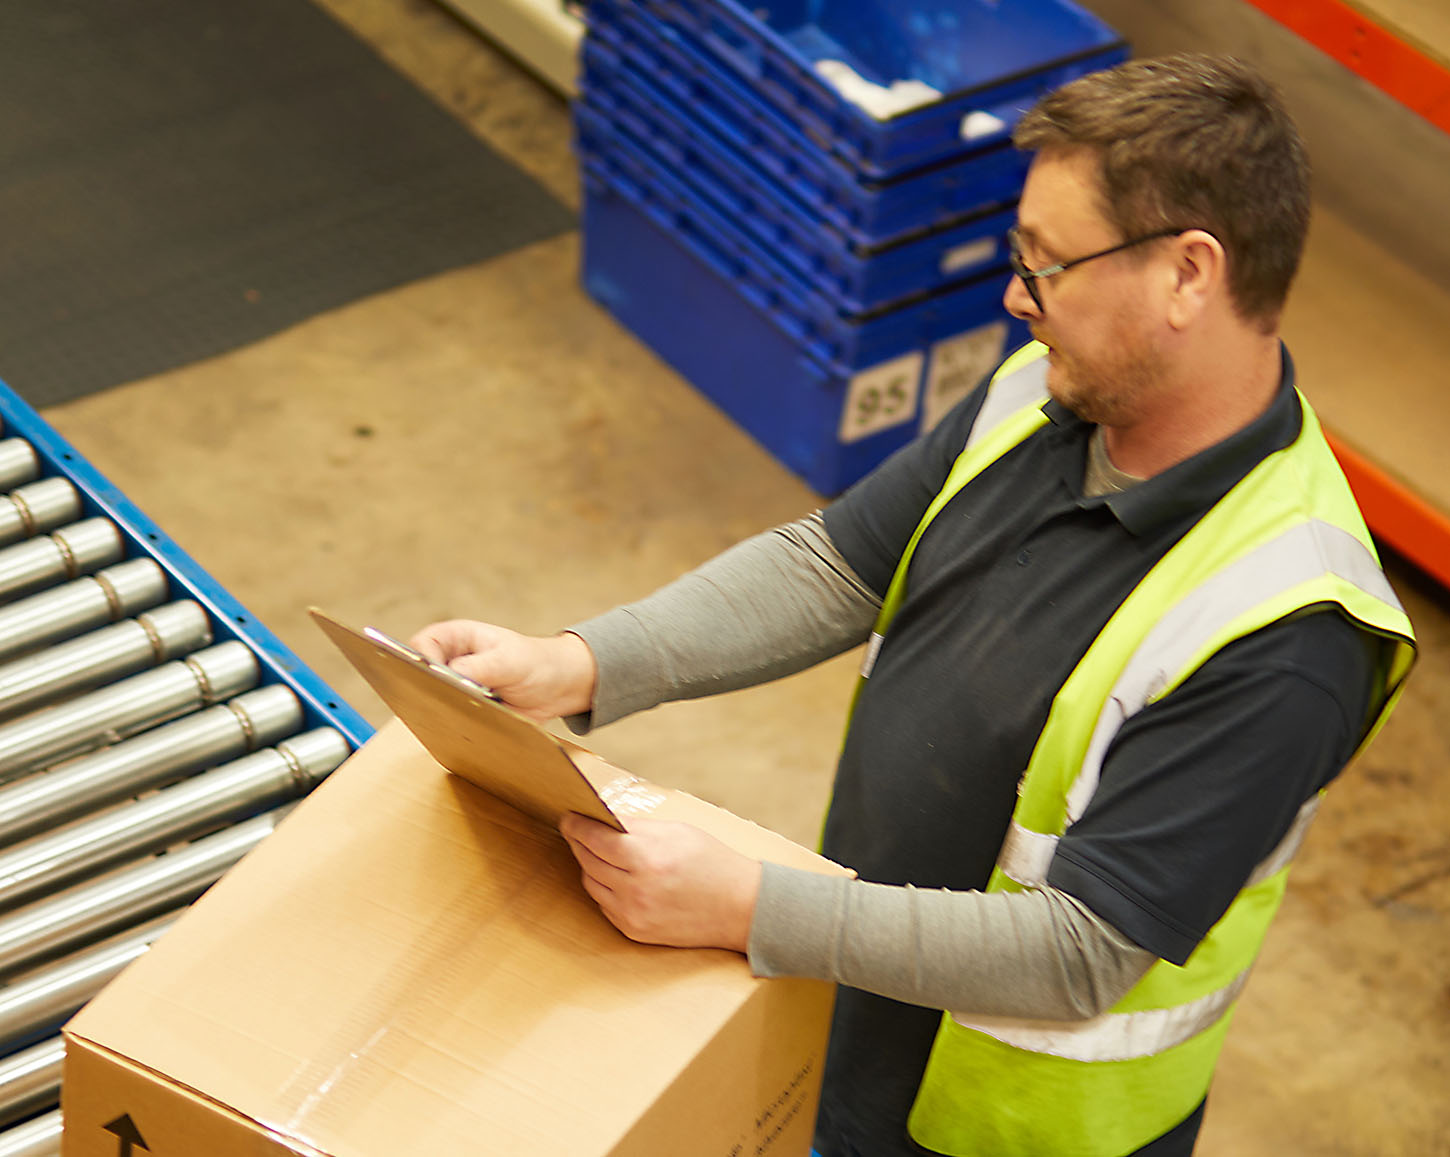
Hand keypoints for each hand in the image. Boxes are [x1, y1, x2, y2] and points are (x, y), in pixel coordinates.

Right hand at [409, 620, 596, 720]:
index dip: (421, 661)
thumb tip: (451, 677)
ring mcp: (457, 686)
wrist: (559, 688)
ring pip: (432, 699)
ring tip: (458, 716)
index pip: (422, 644)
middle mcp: (452, 661)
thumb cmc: (536, 662)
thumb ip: (479, 668)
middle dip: (427, 689)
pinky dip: (455, 724)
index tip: (433, 678)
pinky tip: (467, 727)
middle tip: (441, 702)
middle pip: (420, 674)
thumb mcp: (508, 661)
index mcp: (457, 638)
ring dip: (442, 709)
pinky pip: (450, 718)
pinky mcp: (465, 708)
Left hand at [560, 814, 762, 952]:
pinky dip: (604, 888)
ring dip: (590, 865)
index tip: (569, 817)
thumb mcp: (677, 831)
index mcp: (646, 857)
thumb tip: (605, 818)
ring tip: (596, 852)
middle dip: (579, 842)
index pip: (594, 838)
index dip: (576, 825)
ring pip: (592, 883)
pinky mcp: (635, 931)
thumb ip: (638, 826)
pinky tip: (614, 876)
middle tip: (577, 830)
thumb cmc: (713, 862)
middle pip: (588, 860)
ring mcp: (633, 913)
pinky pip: (605, 904)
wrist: (740, 907)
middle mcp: (635, 888)